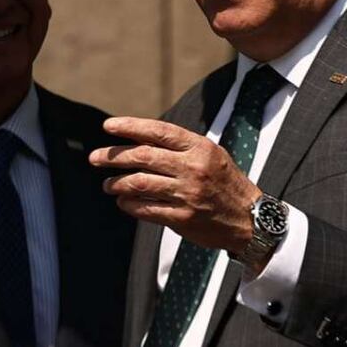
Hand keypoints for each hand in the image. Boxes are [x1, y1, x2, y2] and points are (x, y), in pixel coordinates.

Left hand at [89, 116, 261, 256]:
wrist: (251, 220)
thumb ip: (180, 146)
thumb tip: (139, 137)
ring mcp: (187, 193)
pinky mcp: (182, 217)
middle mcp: (193, 168)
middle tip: (95, 158)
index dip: (130, 126)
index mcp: (200, 148)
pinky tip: (123, 202)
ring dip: (116, 183)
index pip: (158, 131)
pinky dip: (129, 204)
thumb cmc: (226, 183)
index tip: (108, 126)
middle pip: (142, 156)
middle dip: (113, 156)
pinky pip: (146, 208)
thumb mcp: (211, 154)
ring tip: (107, 184)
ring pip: (139, 183)